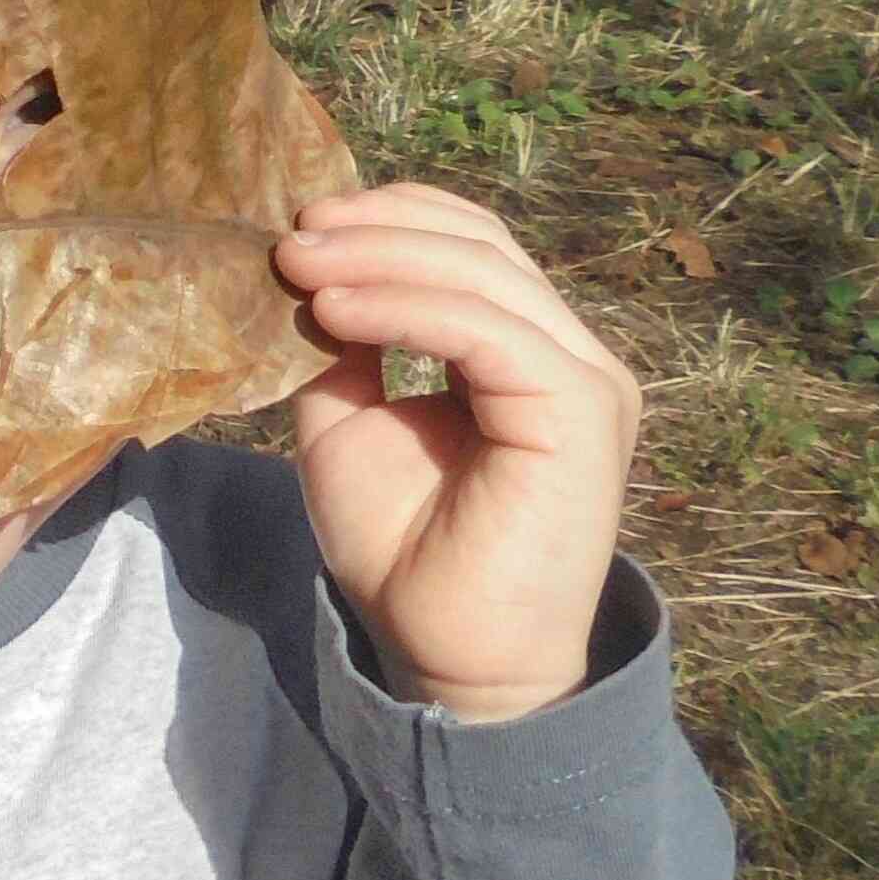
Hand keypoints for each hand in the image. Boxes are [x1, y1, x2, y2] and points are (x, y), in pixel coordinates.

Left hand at [275, 185, 642, 723]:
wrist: (451, 661)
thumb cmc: (407, 554)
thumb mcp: (351, 425)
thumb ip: (344, 348)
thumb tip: (309, 274)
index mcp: (527, 352)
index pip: (473, 246)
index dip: (390, 219)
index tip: (301, 222)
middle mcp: (569, 355)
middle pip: (479, 245)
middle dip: (377, 227)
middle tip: (292, 233)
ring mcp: (586, 379)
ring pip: (483, 275)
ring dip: (380, 258)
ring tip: (298, 264)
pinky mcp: (579, 410)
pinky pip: (486, 330)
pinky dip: (404, 309)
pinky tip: (335, 309)